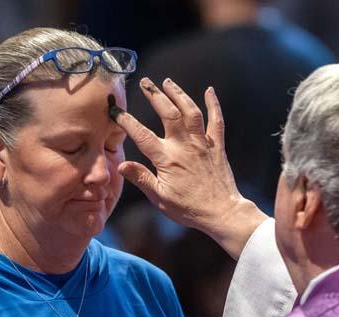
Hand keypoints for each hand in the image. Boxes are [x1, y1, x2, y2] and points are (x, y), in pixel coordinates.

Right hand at [115, 77, 266, 259]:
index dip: (127, 121)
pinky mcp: (217, 146)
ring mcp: (202, 144)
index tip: (116, 111)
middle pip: (169, 113)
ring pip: (191, 112)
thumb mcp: (160, 198)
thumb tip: (122, 166)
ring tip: (168, 82)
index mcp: (167, 160)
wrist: (222, 213)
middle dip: (155, 95)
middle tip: (145, 82)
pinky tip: (210, 90)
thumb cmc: (189, 208)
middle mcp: (185, 147)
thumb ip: (141, 178)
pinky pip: (217, 120)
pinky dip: (214, 104)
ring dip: (179, 94)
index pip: (142, 135)